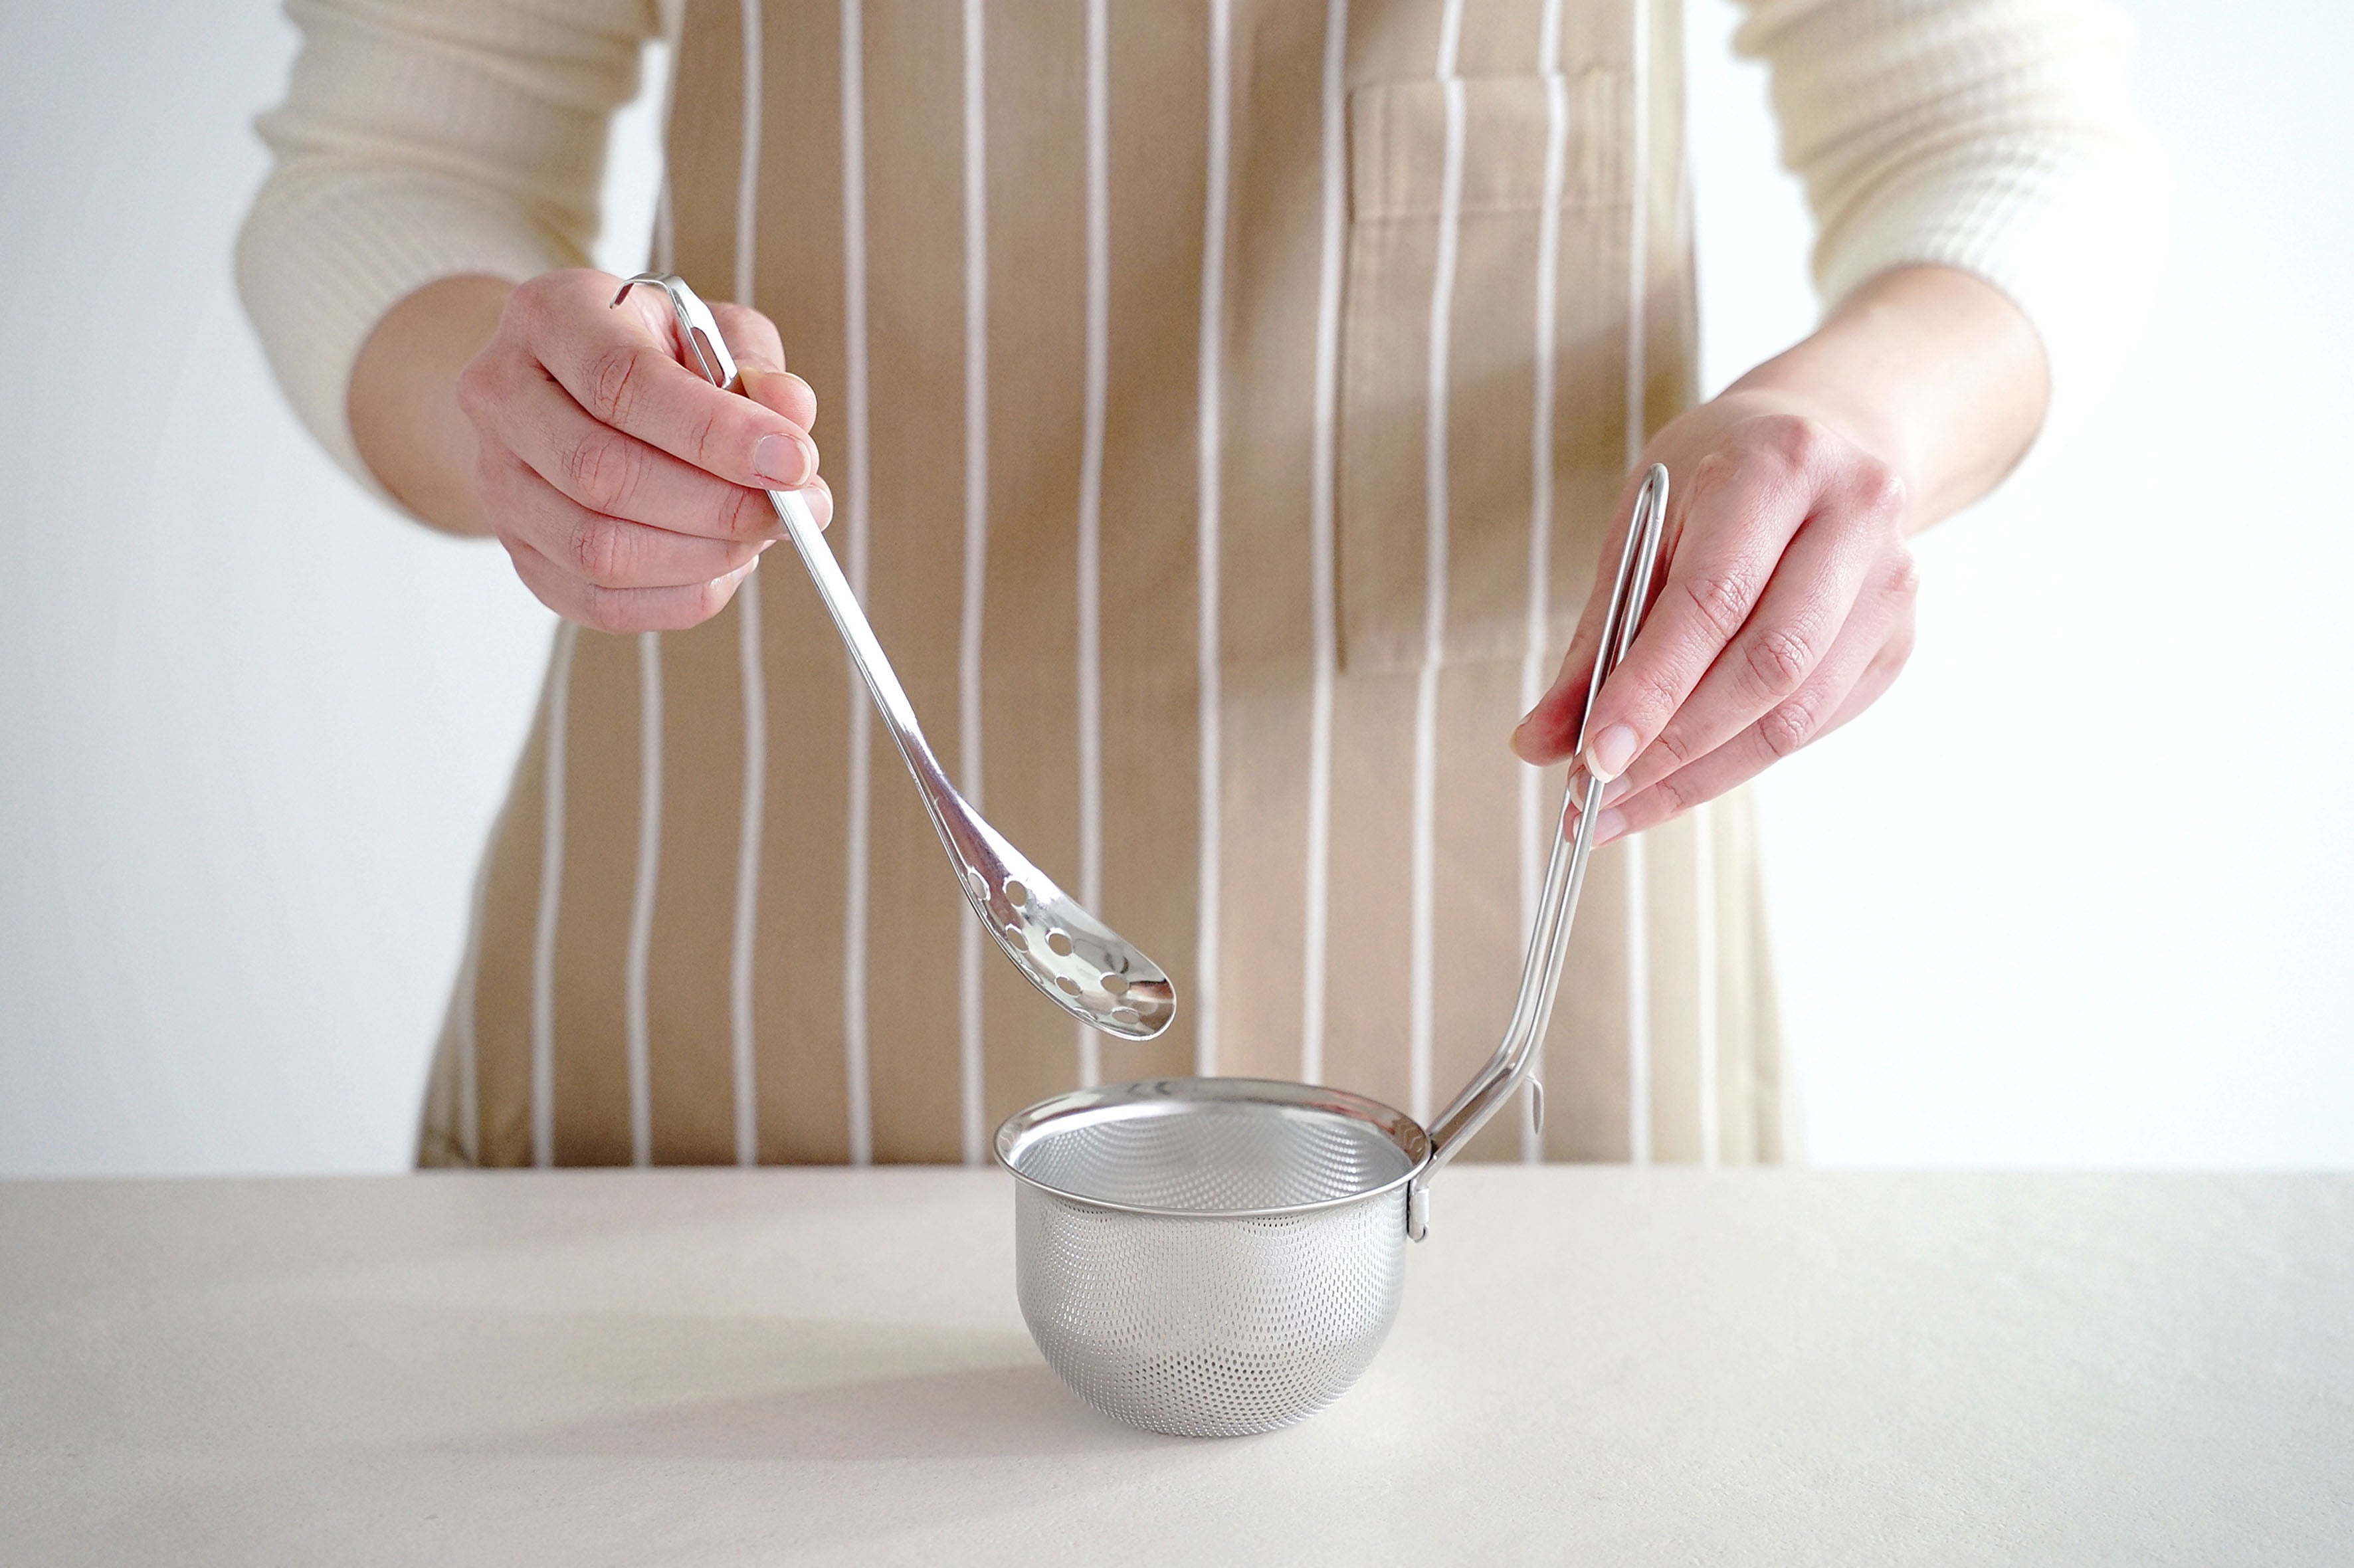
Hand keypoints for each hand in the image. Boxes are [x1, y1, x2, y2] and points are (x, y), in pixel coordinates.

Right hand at [451, 268, 831, 631]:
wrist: (571, 386)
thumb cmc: (655, 353)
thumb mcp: (713, 329)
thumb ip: (755, 364)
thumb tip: (791, 414)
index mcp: (551, 317)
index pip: (623, 382)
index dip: (716, 433)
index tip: (795, 462)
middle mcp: (503, 396)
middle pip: (603, 474)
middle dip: (718, 507)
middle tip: (793, 512)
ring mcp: (498, 482)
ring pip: (598, 550)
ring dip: (702, 557)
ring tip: (759, 535)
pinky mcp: (519, 552)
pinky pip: (599, 603)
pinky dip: (679, 599)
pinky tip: (722, 567)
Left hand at [1510, 388, 1917, 842]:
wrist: (1832, 433)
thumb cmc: (1719, 477)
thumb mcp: (1643, 523)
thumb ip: (1596, 633)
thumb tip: (1540, 744)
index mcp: (1777, 468)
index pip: (1711, 602)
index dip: (1650, 691)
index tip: (1590, 760)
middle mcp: (1853, 518)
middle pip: (1767, 666)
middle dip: (1673, 749)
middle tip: (1594, 799)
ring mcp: (1891, 583)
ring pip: (1796, 712)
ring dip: (1701, 777)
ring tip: (1622, 807)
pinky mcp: (1898, 637)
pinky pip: (1813, 724)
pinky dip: (1738, 761)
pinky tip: (1679, 778)